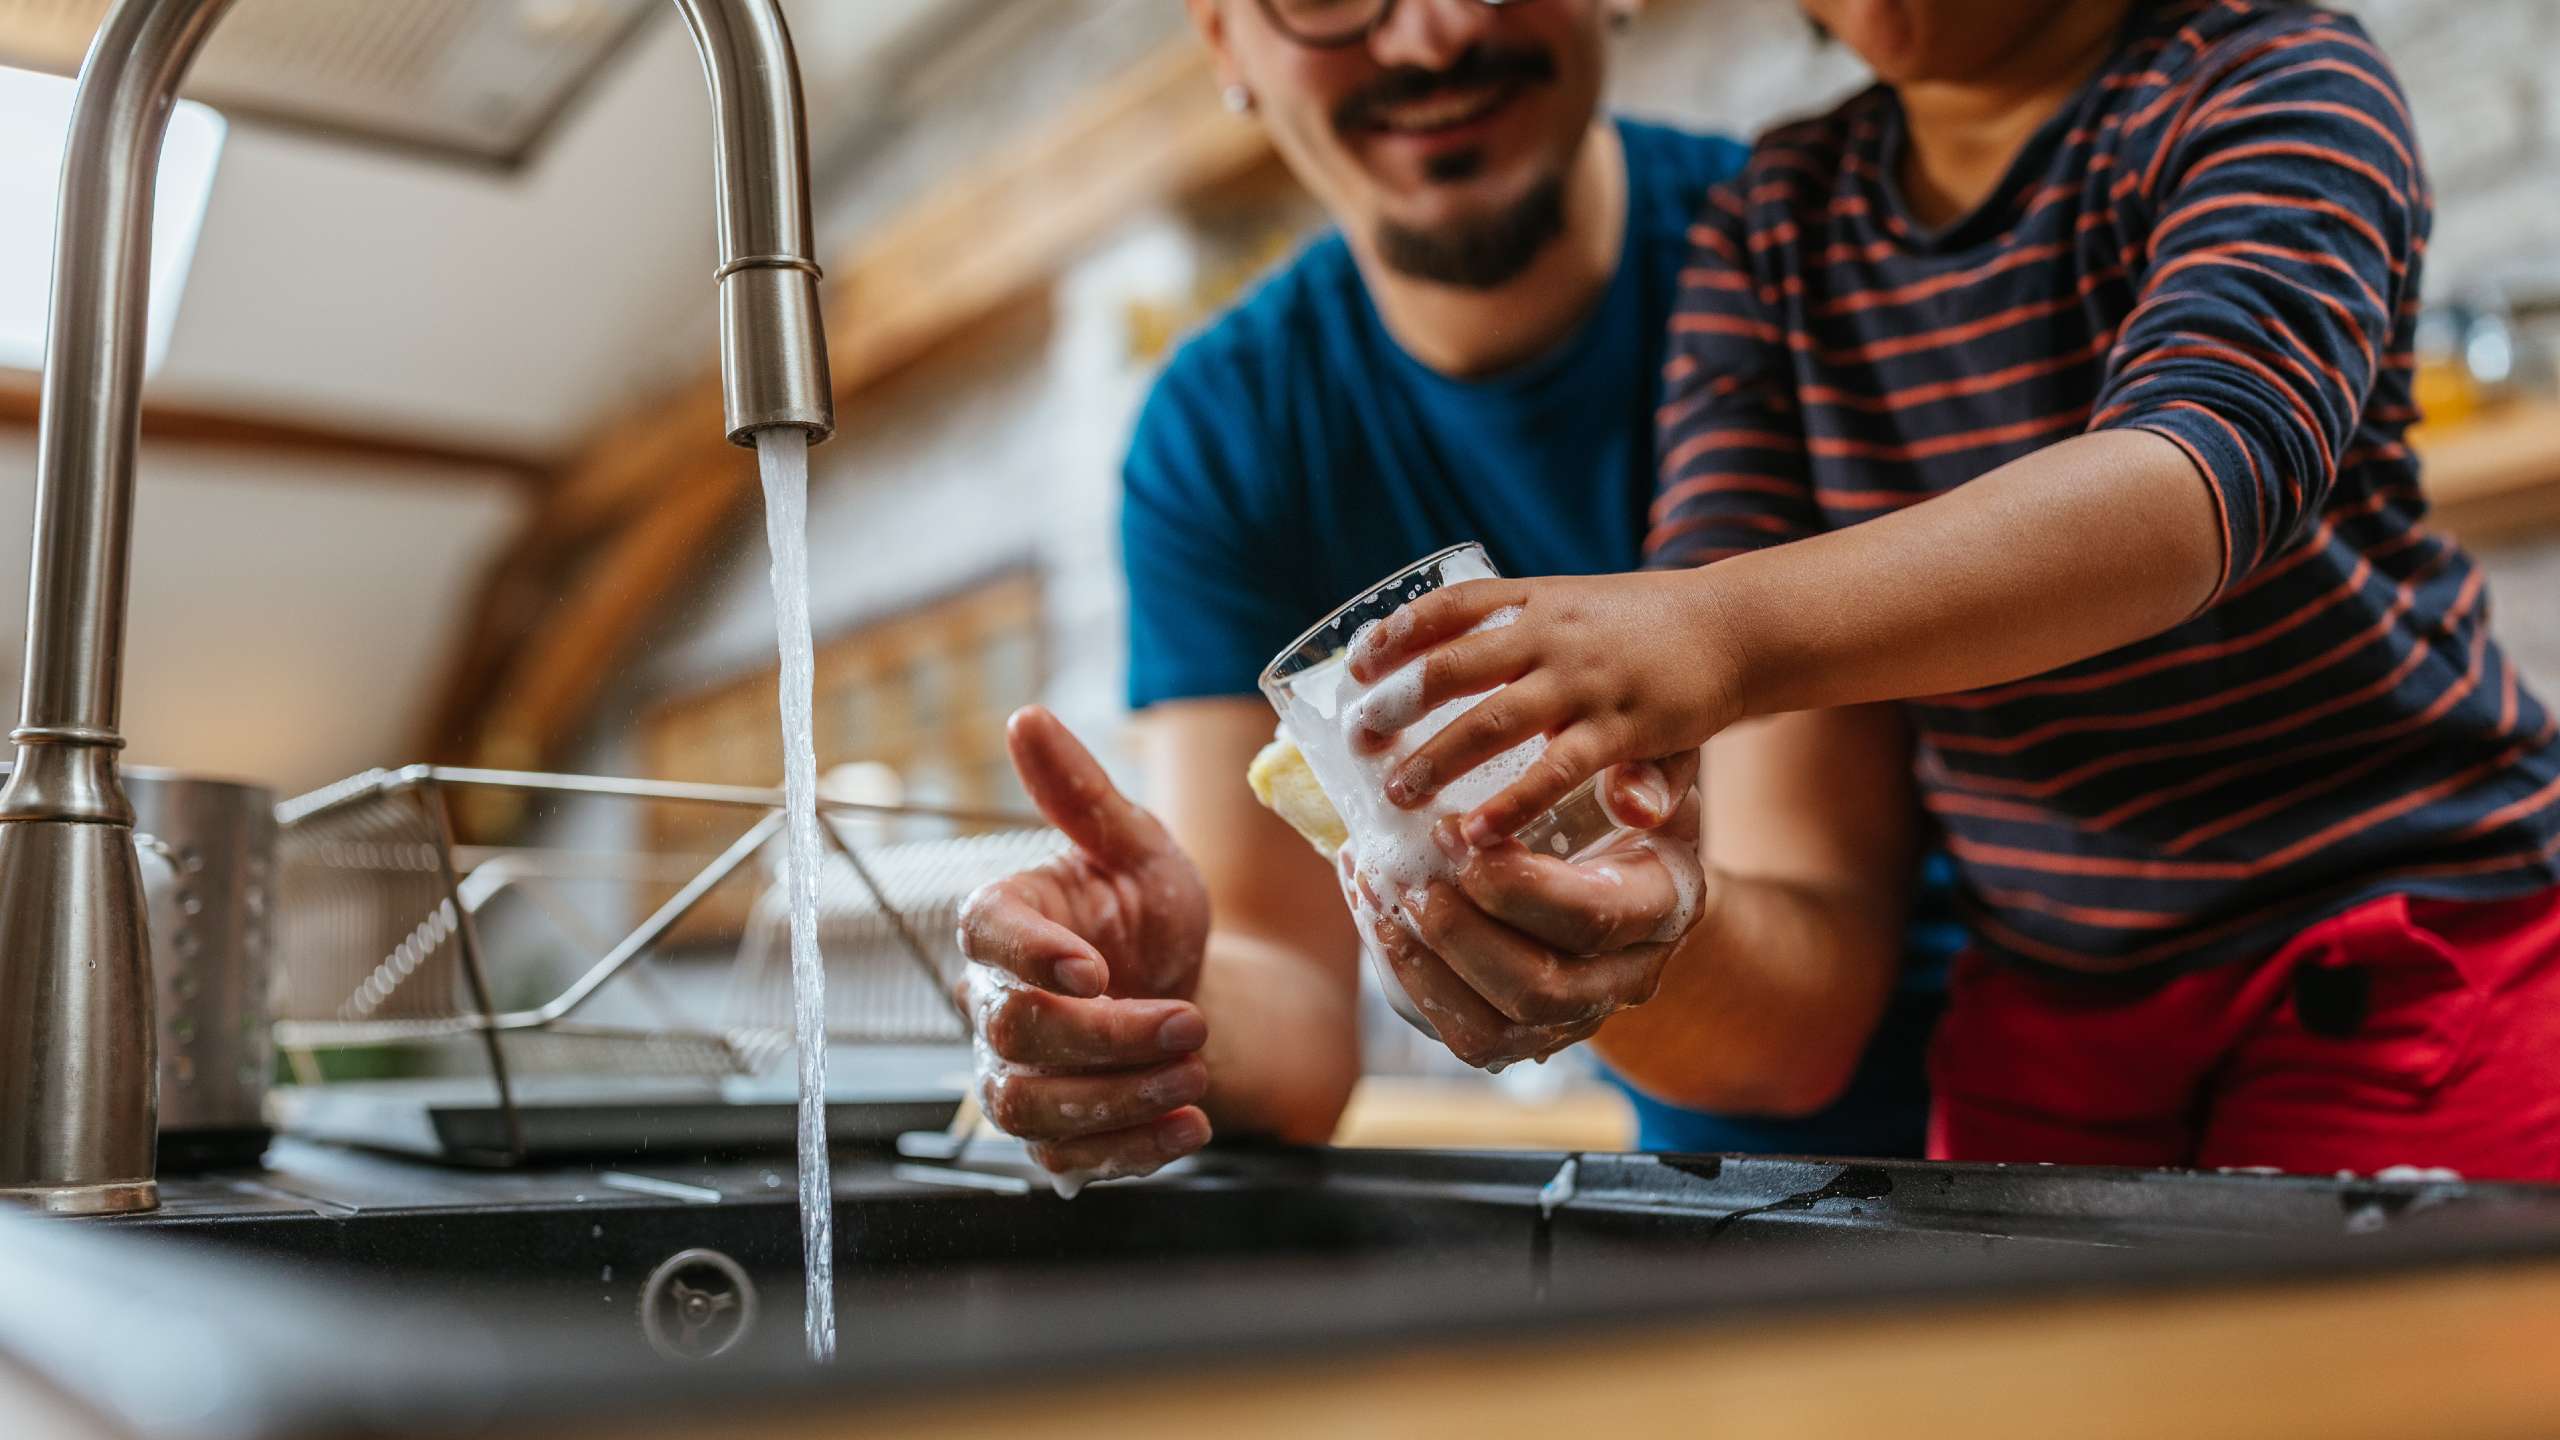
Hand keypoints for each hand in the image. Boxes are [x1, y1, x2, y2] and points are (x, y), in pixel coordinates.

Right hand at [955, 707, 1213, 1181]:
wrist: (1189, 984)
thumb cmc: (1148, 910)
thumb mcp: (1138, 846)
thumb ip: (1083, 794)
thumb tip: (1026, 717)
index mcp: (1004, 918)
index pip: (985, 935)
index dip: (1031, 956)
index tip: (1095, 968)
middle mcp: (992, 1002)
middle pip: (1013, 1033)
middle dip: (1107, 1036)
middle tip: (1190, 1020)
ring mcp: (1016, 1074)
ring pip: (1028, 1108)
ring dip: (1118, 1099)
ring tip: (1195, 1070)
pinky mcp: (1052, 1136)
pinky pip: (1067, 1162)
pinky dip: (1133, 1151)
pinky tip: (1192, 1122)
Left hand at [1343, 756, 1707, 1070]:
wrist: (1624, 866)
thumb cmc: (1622, 803)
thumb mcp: (1643, 772)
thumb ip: (1640, 776)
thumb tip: (1632, 797)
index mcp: (1662, 907)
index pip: (1591, 918)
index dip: (1514, 884)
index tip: (1451, 831)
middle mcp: (1626, 978)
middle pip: (1540, 989)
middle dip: (1459, 934)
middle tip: (1405, 876)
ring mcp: (1575, 1019)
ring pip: (1495, 1032)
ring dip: (1422, 966)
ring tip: (1376, 896)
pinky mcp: (1526, 1038)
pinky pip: (1464, 1036)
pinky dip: (1410, 982)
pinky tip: (1377, 919)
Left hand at [1347, 570, 1743, 849]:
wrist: (1736, 628)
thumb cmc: (1644, 629)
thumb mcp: (1579, 611)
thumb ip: (1517, 636)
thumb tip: (1434, 657)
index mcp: (1536, 600)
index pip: (1450, 606)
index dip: (1397, 633)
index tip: (1356, 664)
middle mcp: (1552, 634)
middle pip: (1453, 665)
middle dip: (1397, 702)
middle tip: (1358, 738)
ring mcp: (1584, 682)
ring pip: (1491, 721)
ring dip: (1436, 758)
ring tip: (1397, 791)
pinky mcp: (1621, 730)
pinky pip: (1553, 773)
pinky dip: (1509, 805)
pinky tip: (1473, 834)